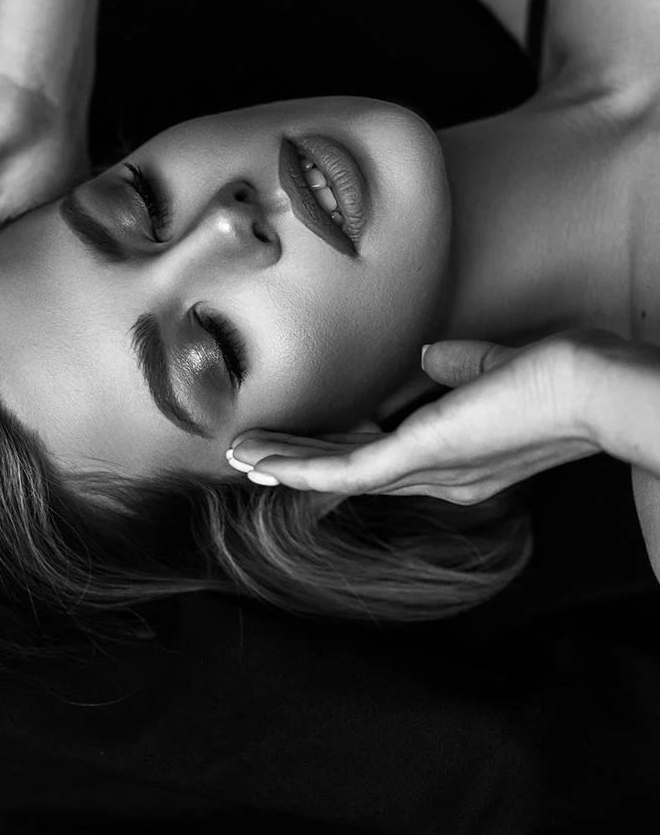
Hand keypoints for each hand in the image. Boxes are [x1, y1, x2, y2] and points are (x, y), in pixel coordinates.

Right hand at [227, 328, 614, 503]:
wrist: (591, 390)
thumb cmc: (560, 379)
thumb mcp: (497, 370)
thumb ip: (460, 367)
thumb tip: (429, 357)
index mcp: (456, 460)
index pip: (383, 457)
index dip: (337, 450)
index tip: (302, 443)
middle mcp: (437, 477)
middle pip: (353, 471)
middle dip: (299, 463)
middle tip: (253, 458)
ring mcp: (425, 471)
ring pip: (339, 474)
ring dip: (286, 465)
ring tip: (243, 457)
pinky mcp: (416, 458)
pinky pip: (344, 469)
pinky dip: (298, 465)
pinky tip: (263, 461)